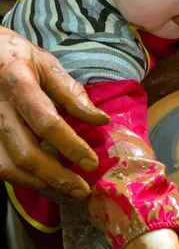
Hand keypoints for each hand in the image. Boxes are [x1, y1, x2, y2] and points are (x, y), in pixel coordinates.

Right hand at [0, 27, 108, 197]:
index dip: (71, 146)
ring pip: (8, 168)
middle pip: (26, 153)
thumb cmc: (15, 56)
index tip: (92, 163)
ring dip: (41, 185)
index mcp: (17, 83)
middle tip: (83, 189)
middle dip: (58, 177)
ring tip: (68, 192)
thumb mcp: (45, 63)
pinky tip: (46, 184)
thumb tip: (100, 120)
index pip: (46, 122)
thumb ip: (71, 92)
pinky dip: (24, 181)